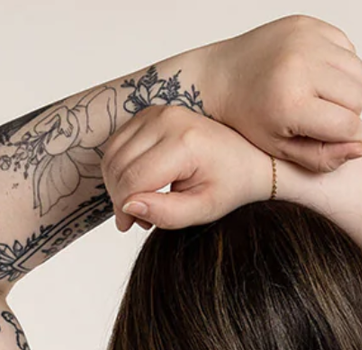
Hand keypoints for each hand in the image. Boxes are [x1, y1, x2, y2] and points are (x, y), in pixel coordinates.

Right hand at [103, 106, 272, 232]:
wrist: (248, 156)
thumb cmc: (229, 185)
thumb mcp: (203, 209)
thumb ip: (166, 213)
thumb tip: (127, 208)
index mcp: (183, 143)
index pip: (133, 179)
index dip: (125, 209)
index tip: (131, 226)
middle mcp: (166, 119)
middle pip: (118, 165)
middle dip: (119, 197)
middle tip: (137, 219)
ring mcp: (156, 111)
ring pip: (113, 153)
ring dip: (118, 183)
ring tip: (140, 202)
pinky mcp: (150, 112)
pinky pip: (118, 143)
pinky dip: (121, 167)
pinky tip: (139, 184)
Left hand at [206, 15, 361, 173]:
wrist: (220, 77)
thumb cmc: (249, 118)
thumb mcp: (281, 150)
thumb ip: (323, 157)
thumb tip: (361, 147)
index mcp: (291, 102)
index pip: (349, 125)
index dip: (351, 138)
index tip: (339, 139)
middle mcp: (300, 64)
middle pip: (358, 97)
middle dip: (348, 113)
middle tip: (322, 117)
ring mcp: (304, 39)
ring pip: (358, 72)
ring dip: (346, 88)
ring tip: (320, 96)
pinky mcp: (307, 23)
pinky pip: (348, 47)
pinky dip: (338, 64)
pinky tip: (315, 74)